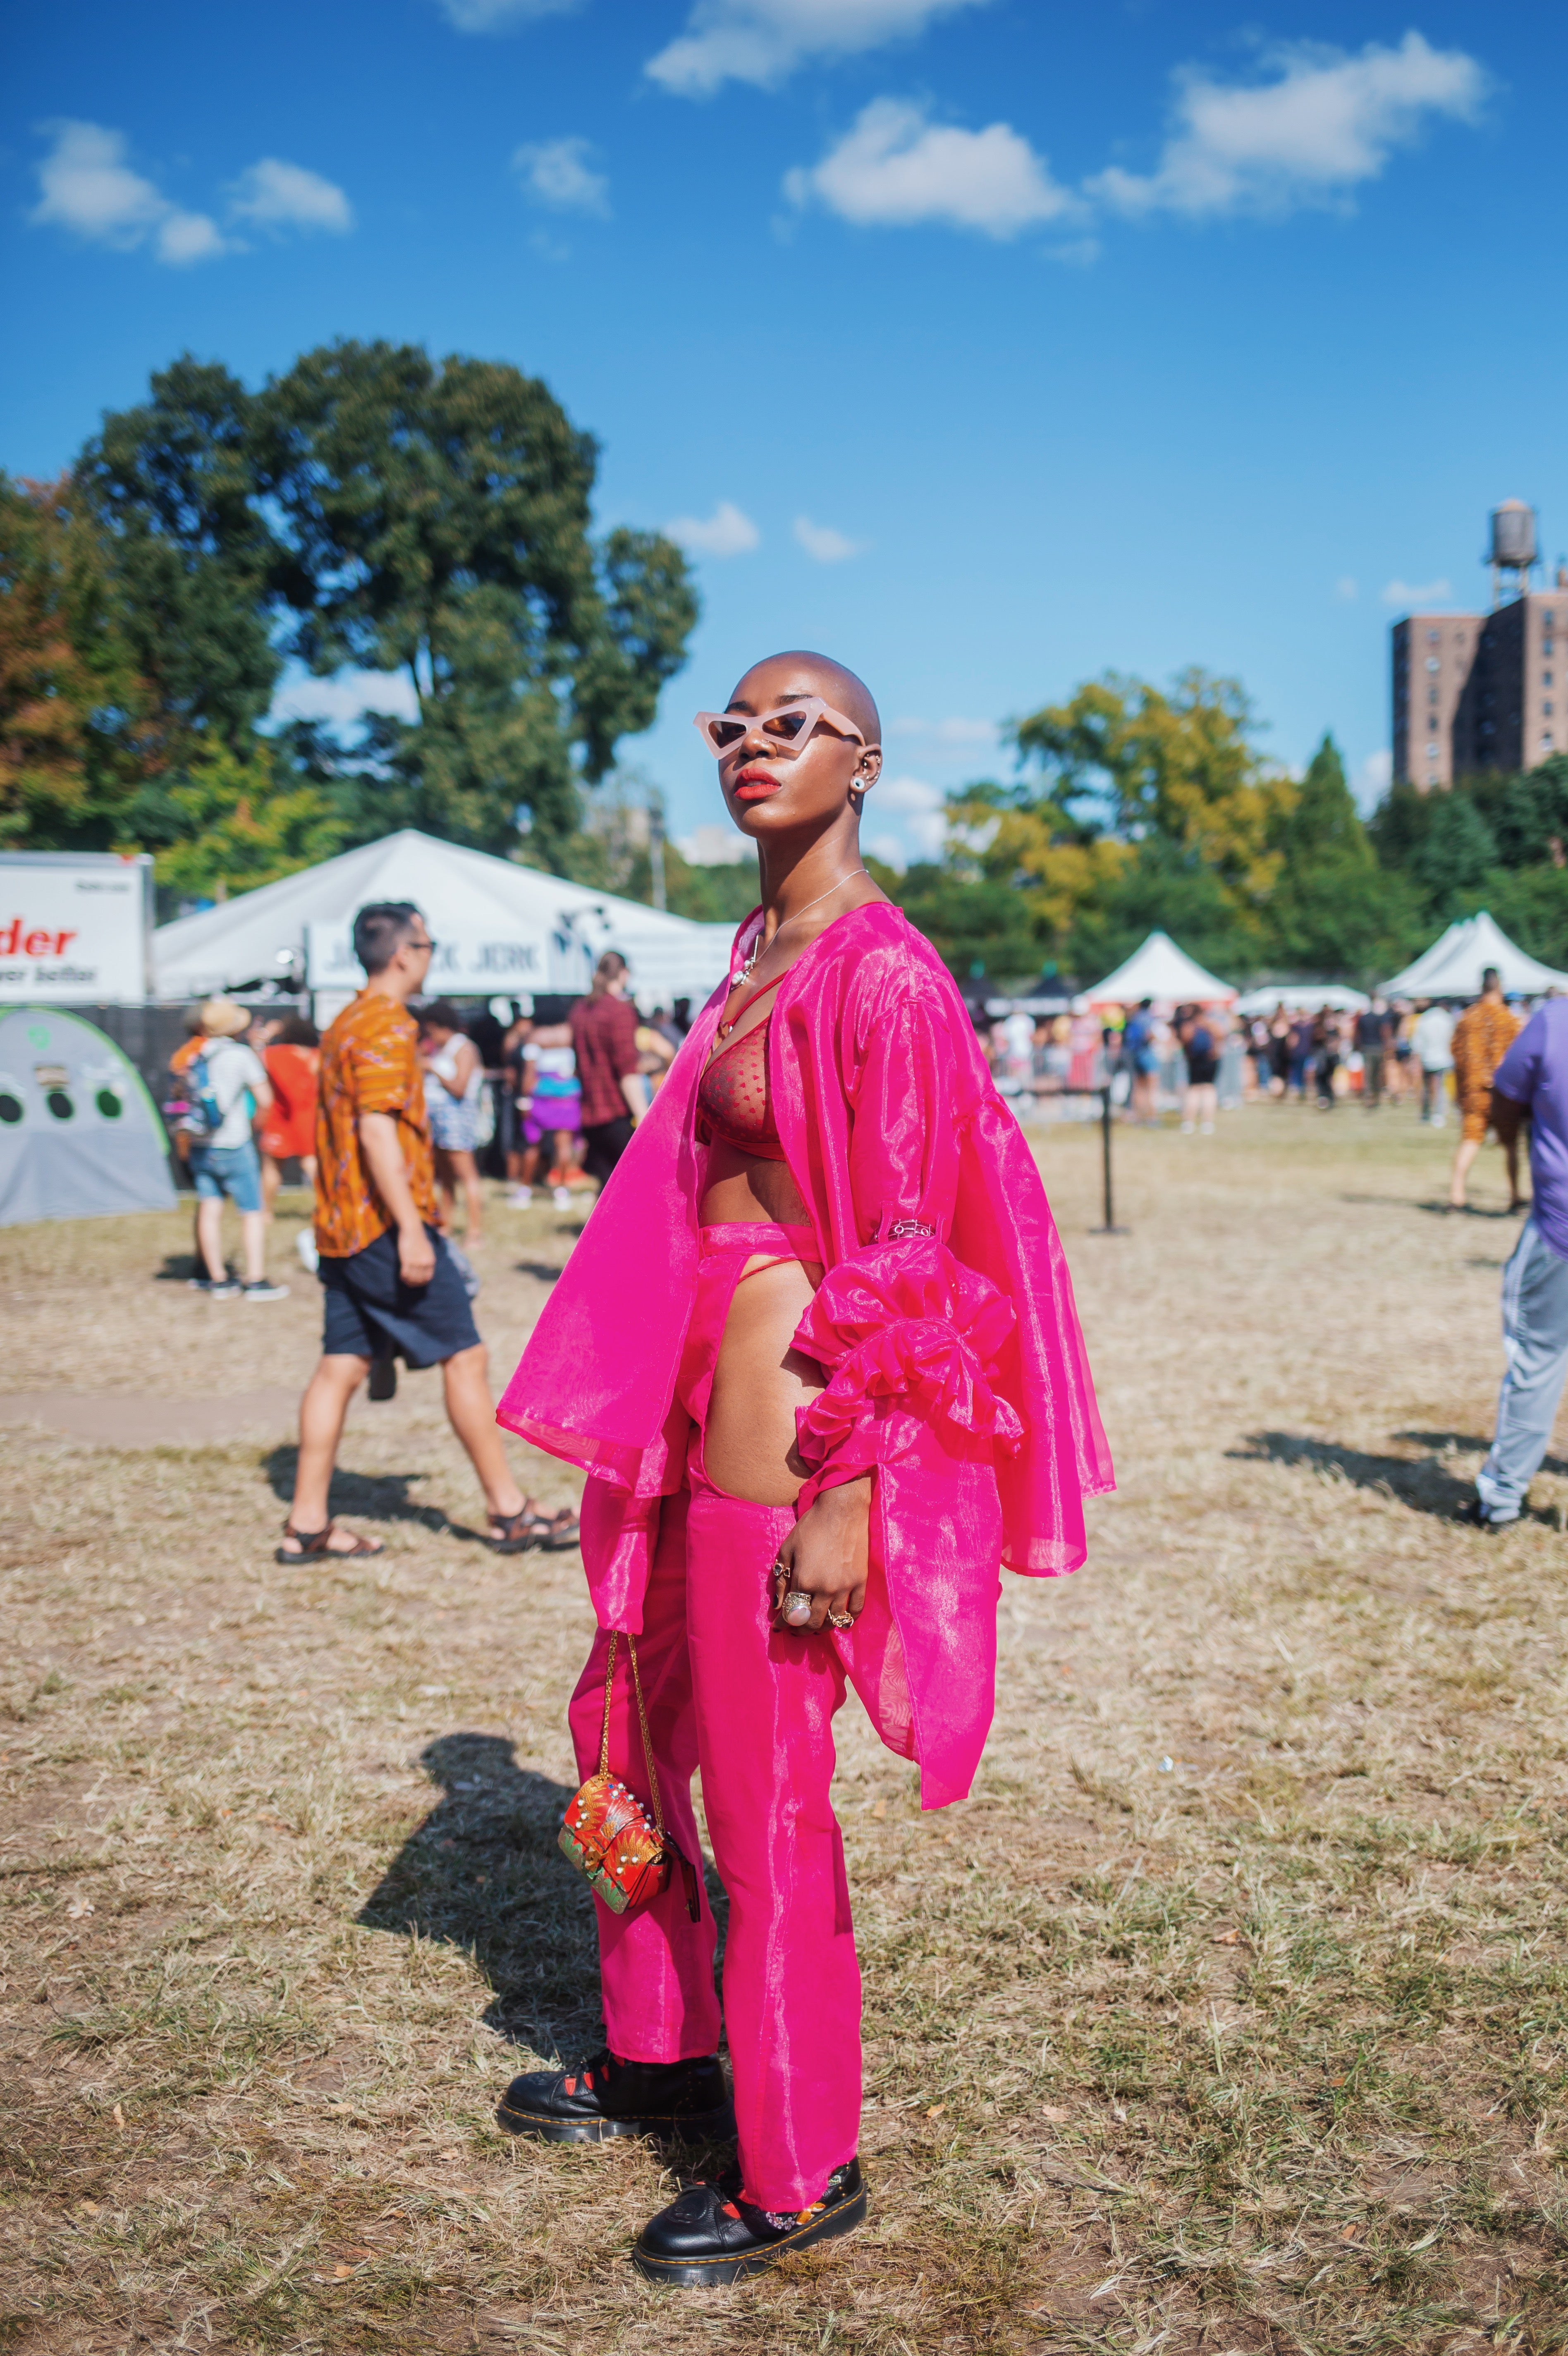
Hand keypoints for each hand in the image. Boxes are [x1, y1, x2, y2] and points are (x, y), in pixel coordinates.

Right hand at [397, 1221, 436, 1286]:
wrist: (412, 1230)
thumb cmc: (419, 1239)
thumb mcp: (428, 1250)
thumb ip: (427, 1260)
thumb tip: (425, 1269)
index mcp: (431, 1261)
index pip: (428, 1278)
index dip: (422, 1283)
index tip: (417, 1283)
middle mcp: (424, 1263)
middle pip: (419, 1280)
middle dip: (414, 1284)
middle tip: (409, 1283)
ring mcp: (416, 1262)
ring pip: (411, 1278)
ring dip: (407, 1281)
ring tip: (404, 1280)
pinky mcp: (406, 1260)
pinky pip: (405, 1274)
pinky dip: (403, 1277)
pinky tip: (401, 1276)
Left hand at [772, 1475, 870, 1632]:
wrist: (842, 1511)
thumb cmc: (811, 1527)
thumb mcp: (787, 1549)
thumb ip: (781, 1579)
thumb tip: (776, 1605)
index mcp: (804, 1580)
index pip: (791, 1612)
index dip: (783, 1623)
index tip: (778, 1626)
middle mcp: (825, 1589)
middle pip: (812, 1622)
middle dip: (801, 1630)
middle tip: (796, 1629)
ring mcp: (845, 1587)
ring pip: (833, 1621)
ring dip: (822, 1628)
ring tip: (815, 1627)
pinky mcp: (860, 1582)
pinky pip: (856, 1610)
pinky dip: (847, 1620)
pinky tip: (839, 1621)